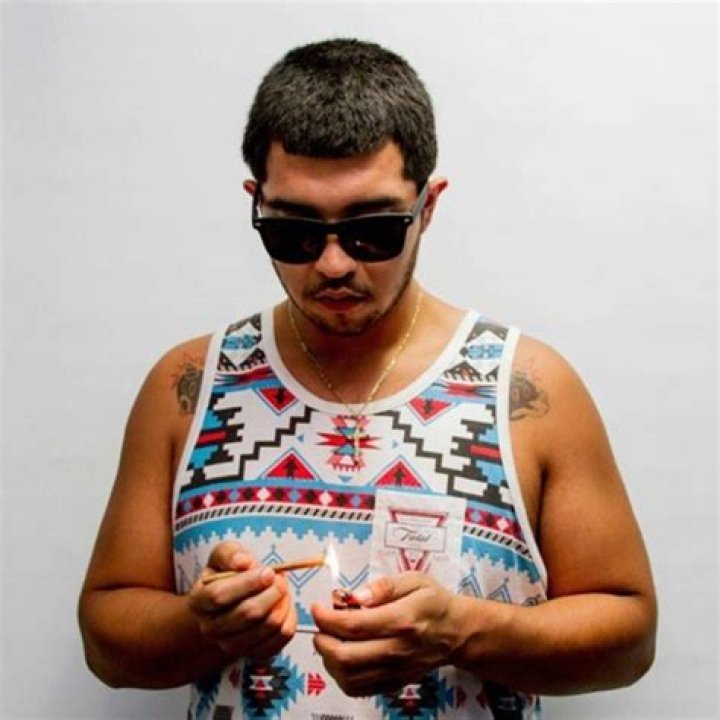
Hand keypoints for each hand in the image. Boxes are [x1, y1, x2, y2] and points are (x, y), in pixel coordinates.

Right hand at [188, 541, 296, 661]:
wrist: (231, 601)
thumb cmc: (228, 573)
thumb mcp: (224, 554)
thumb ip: (230, 554)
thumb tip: (243, 562)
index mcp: (199, 601)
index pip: (220, 595)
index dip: (248, 582)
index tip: (269, 572)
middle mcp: (210, 629)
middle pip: (247, 613)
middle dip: (272, 592)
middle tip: (280, 579)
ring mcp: (231, 645)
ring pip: (267, 626)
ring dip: (283, 604)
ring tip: (282, 589)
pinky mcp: (253, 654)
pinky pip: (280, 639)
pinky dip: (289, 619)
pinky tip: (285, 606)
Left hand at [311, 572, 463, 696]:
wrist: (457, 632)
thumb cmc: (433, 602)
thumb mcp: (414, 580)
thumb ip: (384, 586)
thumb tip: (356, 596)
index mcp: (402, 620)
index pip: (354, 625)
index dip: (327, 618)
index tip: (317, 608)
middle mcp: (398, 650)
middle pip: (346, 657)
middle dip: (322, 640)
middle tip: (320, 625)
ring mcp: (396, 671)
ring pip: (348, 677)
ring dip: (328, 659)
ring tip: (329, 639)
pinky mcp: (394, 683)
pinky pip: (358, 689)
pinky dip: (341, 675)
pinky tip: (342, 656)